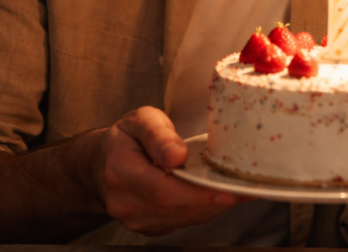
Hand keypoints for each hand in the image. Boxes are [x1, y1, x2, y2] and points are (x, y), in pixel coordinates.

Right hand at [94, 106, 251, 235]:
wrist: (102, 164)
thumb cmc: (125, 139)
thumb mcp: (140, 121)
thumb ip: (158, 135)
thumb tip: (177, 155)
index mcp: (120, 172)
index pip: (163, 190)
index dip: (197, 194)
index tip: (227, 190)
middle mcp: (125, 203)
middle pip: (176, 208)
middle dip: (214, 200)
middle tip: (246, 189)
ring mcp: (135, 219)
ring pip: (183, 219)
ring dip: (214, 207)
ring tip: (239, 190)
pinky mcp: (147, 227)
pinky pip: (182, 223)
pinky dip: (203, 211)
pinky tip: (218, 197)